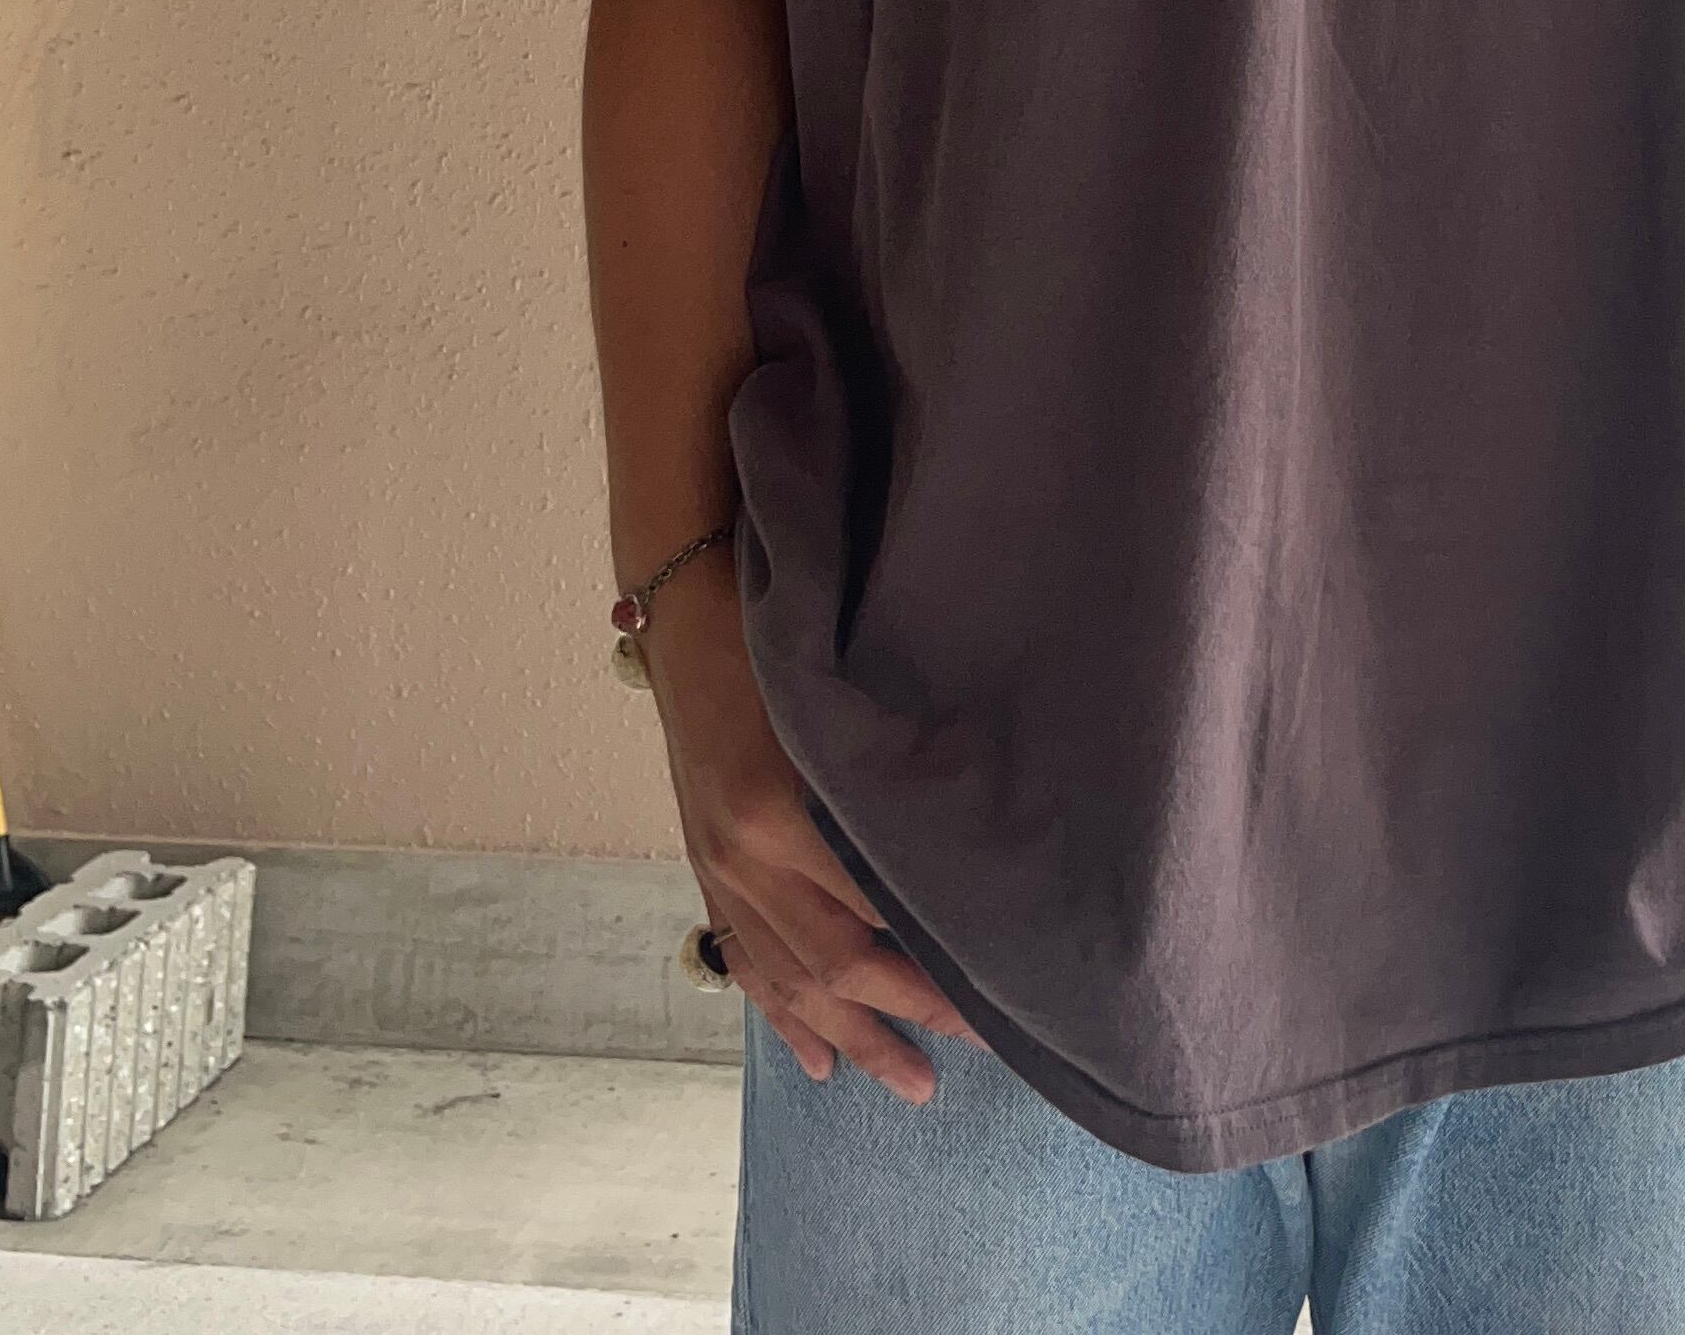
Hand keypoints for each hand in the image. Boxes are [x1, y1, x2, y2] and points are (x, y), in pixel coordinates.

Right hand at [639, 550, 994, 1098]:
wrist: (687, 603)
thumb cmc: (777, 632)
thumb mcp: (837, 697)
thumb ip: (887, 771)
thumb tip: (967, 836)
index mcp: (779, 813)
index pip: (871, 915)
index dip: (932, 962)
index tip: (997, 992)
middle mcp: (742, 854)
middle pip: (832, 964)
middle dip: (904, 1015)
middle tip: (973, 1054)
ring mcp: (717, 865)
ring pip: (788, 977)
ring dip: (850, 1035)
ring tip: (909, 1082)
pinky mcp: (705, 863)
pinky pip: (744, 957)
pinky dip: (780, 1013)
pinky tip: (812, 1057)